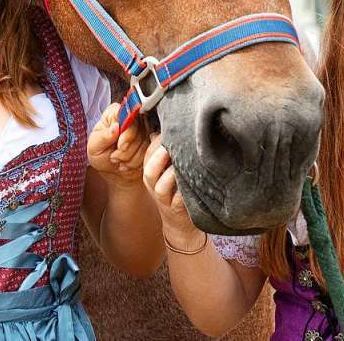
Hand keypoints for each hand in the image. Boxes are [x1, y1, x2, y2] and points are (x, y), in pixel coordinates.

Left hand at [87, 103, 147, 187]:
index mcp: (115, 113)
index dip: (127, 133)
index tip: (120, 146)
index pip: (128, 115)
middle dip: (126, 149)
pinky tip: (127, 163)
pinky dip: (137, 162)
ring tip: (118, 160)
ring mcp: (143, 129)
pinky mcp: (150, 142)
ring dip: (130, 158)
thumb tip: (116, 127)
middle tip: (114, 156)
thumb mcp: (94, 146)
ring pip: (145, 143)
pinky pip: (150, 152)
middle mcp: (131, 118)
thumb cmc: (100, 154)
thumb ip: (104, 137)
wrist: (110, 169)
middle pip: (139, 130)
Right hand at [143, 134, 205, 251]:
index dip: (158, 142)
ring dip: (173, 173)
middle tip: (174, 144)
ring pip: (162, 185)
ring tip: (185, 161)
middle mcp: (154, 186)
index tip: (171, 129)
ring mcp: (165, 199)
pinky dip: (185, 190)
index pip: (148, 154)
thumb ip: (166, 148)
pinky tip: (194, 180)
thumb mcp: (168, 168)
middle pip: (150, 170)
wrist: (180, 221)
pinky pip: (180, 200)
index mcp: (151, 172)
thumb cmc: (177, 187)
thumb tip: (168, 122)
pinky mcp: (178, 210)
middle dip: (160, 156)